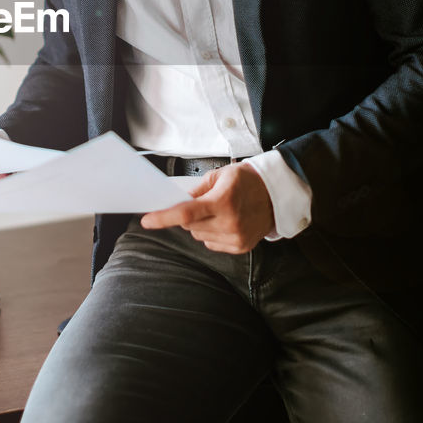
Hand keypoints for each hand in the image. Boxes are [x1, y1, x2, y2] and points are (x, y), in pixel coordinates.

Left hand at [140, 163, 274, 253]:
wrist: (275, 194)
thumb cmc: (247, 181)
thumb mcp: (219, 176)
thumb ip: (196, 190)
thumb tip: (175, 202)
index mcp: (223, 201)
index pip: (185, 214)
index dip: (163, 218)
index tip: (146, 221)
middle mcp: (230, 222)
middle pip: (190, 226)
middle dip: (187, 216)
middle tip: (202, 203)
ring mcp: (236, 237)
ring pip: (198, 236)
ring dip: (200, 225)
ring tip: (217, 212)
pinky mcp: (240, 247)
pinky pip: (211, 243)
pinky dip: (211, 233)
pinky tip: (225, 222)